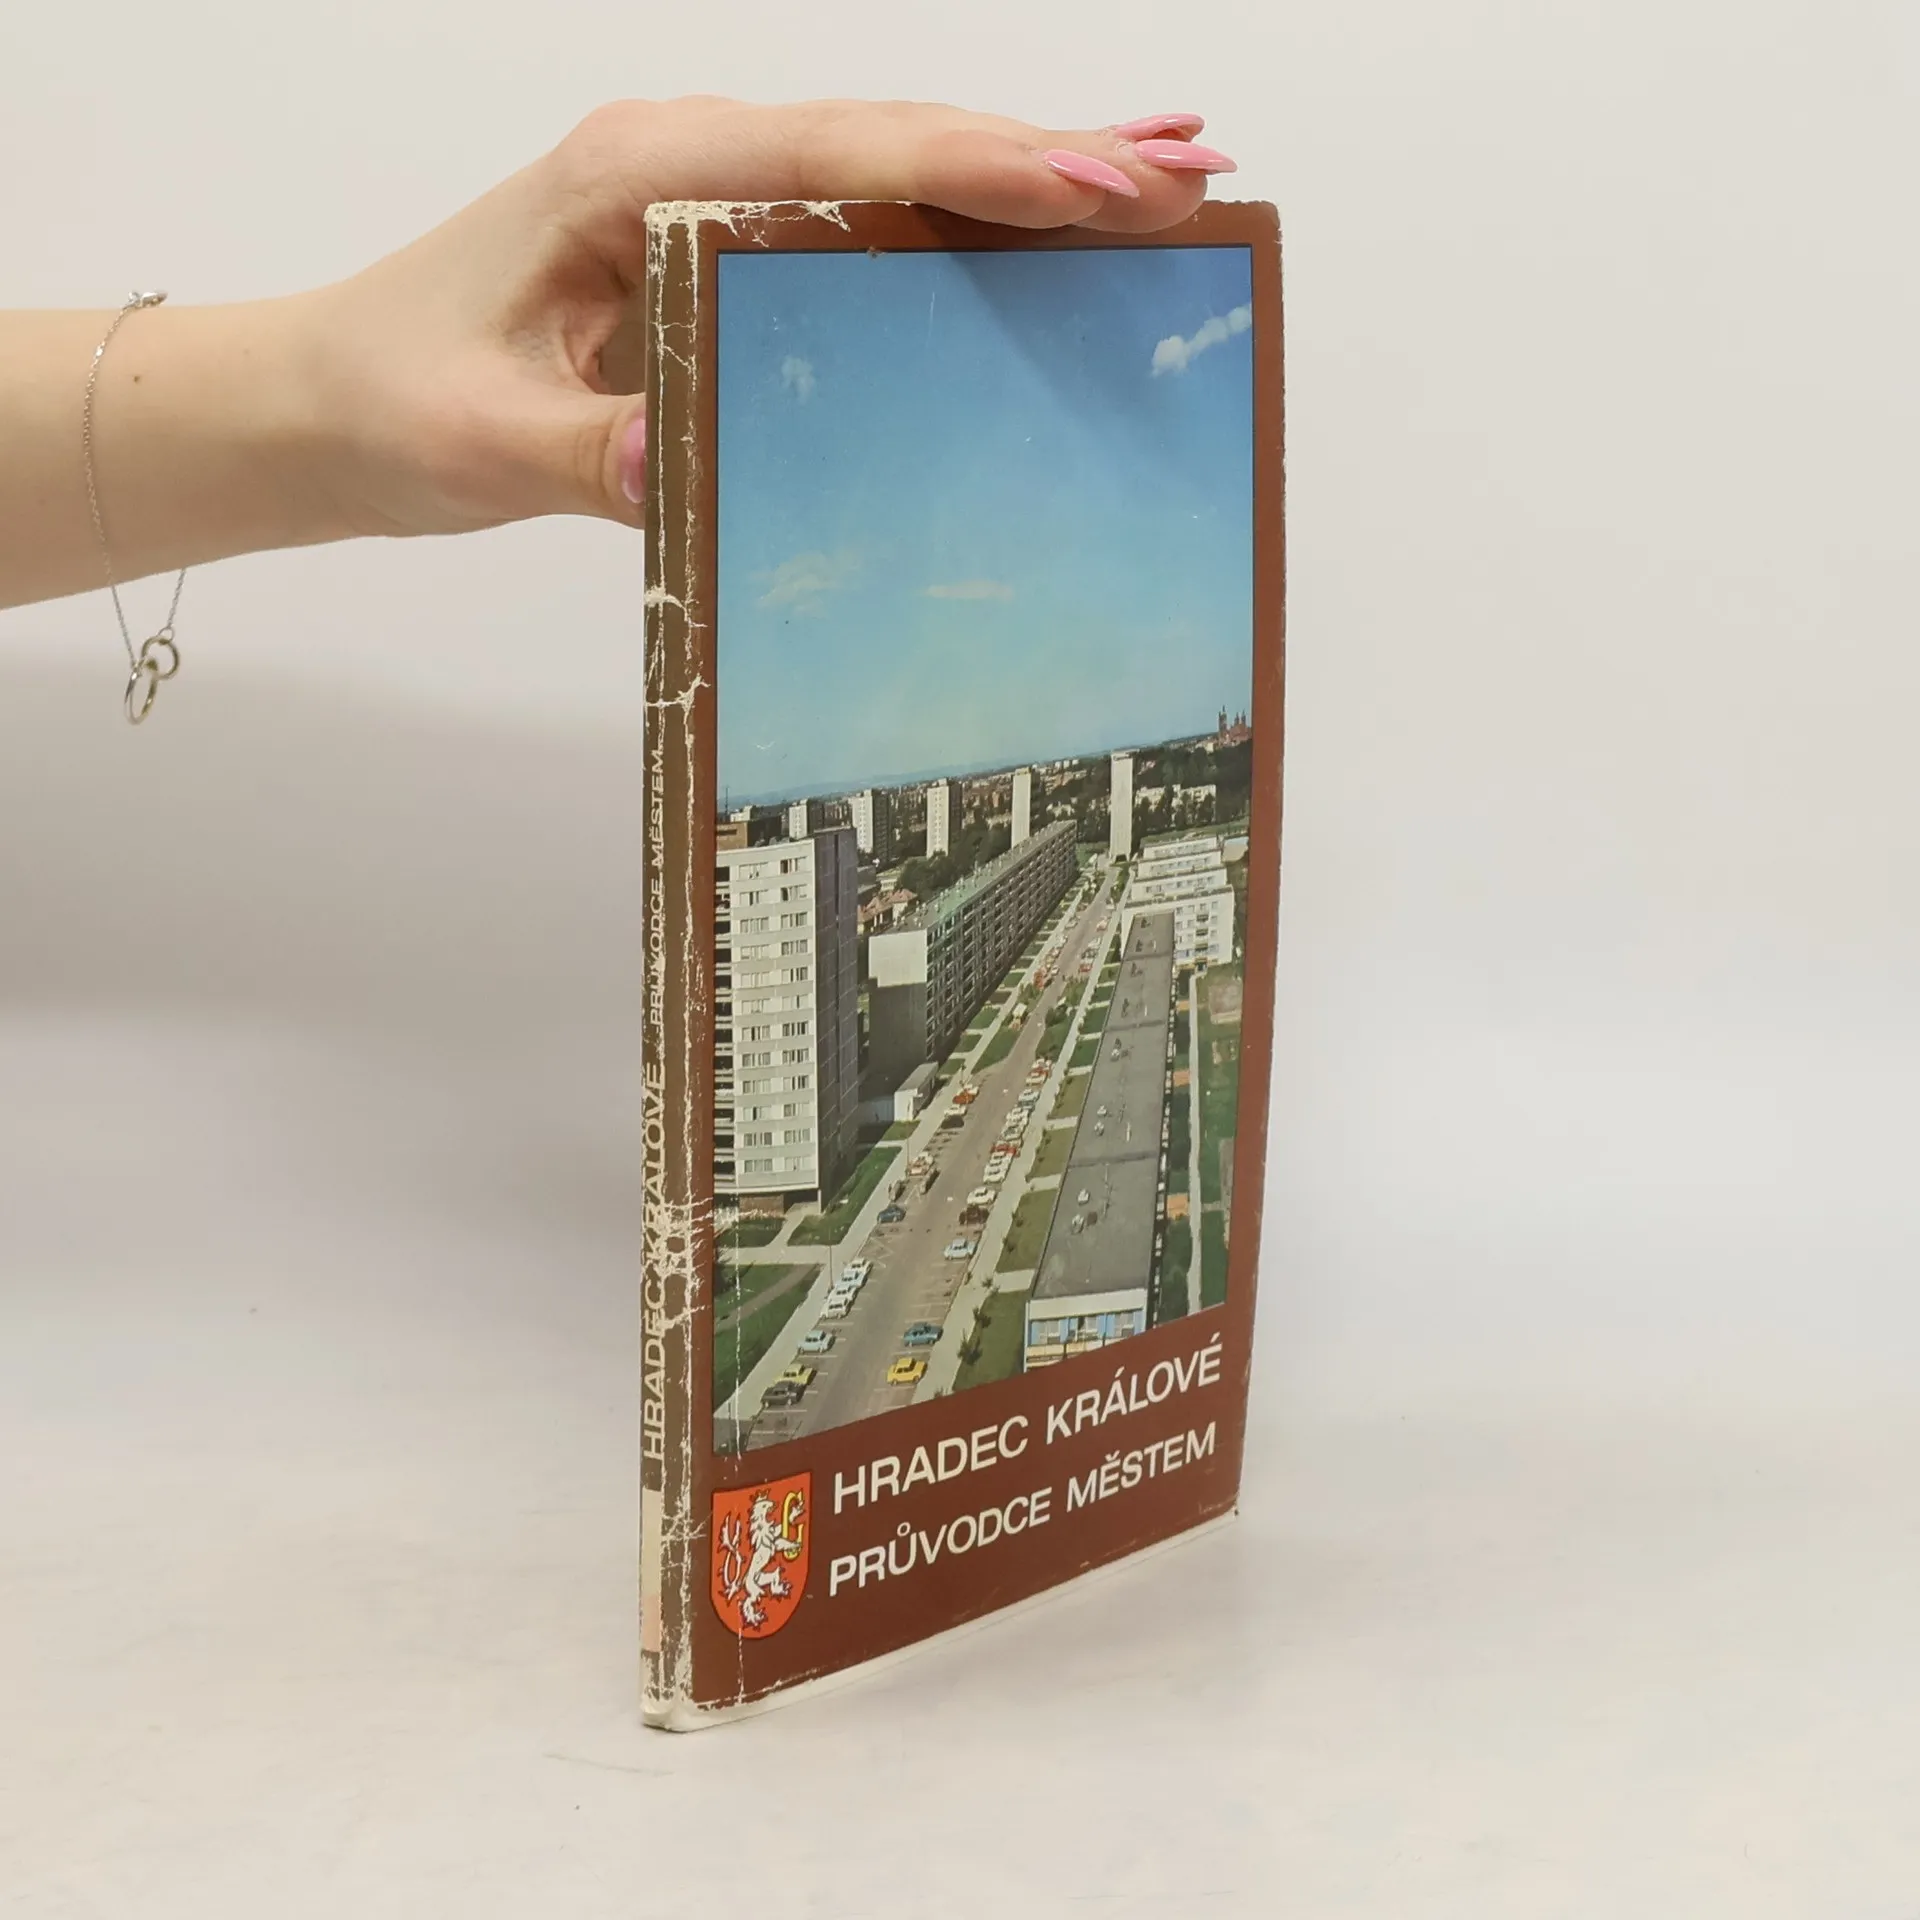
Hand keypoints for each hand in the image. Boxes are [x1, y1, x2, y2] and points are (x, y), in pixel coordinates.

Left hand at [300, 98, 1237, 541]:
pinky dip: (960, 224)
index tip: (1097, 185)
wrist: (331, 399)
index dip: (978, 172)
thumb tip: (696, 461)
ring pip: (894, 171)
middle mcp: (688, 166)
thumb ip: (593, 448)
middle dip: (1047, 155)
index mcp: (639, 177)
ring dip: (1026, 176)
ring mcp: (710, 204)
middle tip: (1191, 171)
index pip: (840, 158)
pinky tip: (1038, 237)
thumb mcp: (484, 439)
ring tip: (1163, 181)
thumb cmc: (396, 397)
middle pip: (897, 142)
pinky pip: (859, 228)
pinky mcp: (719, 254)